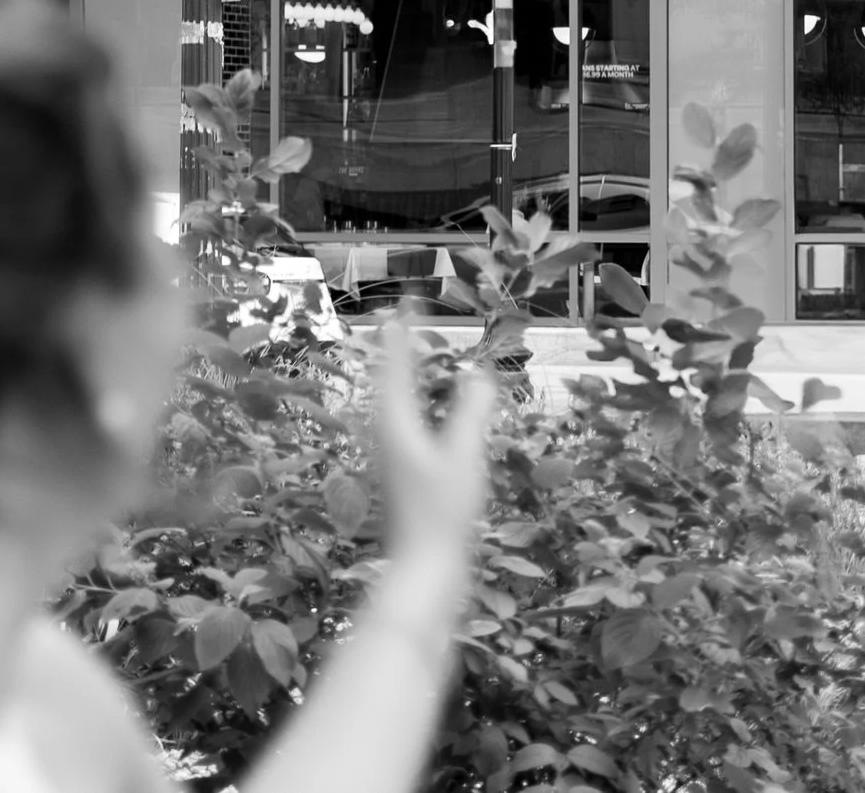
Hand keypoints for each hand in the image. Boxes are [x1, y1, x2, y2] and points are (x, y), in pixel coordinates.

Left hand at [373, 318, 493, 560]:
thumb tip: (478, 374)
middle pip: (389, 377)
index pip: (396, 362)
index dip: (404, 328)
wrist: (423, 568)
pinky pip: (405, 417)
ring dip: (407, 371)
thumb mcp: (463, 457)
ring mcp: (391, 453)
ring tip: (416, 350)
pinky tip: (430, 407)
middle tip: (409, 314)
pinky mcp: (402, 470)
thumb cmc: (441, 513)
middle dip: (400, 345)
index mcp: (395, 422)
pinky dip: (417, 397)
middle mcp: (386, 433)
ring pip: (395, 398)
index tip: (409, 296)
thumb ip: (471, 412)